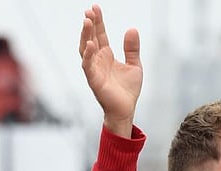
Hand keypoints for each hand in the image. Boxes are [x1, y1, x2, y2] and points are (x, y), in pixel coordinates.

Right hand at [79, 4, 141, 136]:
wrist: (126, 110)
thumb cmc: (128, 90)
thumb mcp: (134, 65)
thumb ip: (132, 48)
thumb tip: (131, 29)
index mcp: (106, 56)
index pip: (100, 34)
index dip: (98, 21)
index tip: (95, 8)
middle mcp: (98, 61)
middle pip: (91, 38)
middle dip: (89, 24)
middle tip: (89, 11)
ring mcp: (94, 70)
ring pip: (85, 49)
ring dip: (85, 36)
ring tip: (86, 22)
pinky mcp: (94, 81)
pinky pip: (88, 66)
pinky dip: (88, 55)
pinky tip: (90, 44)